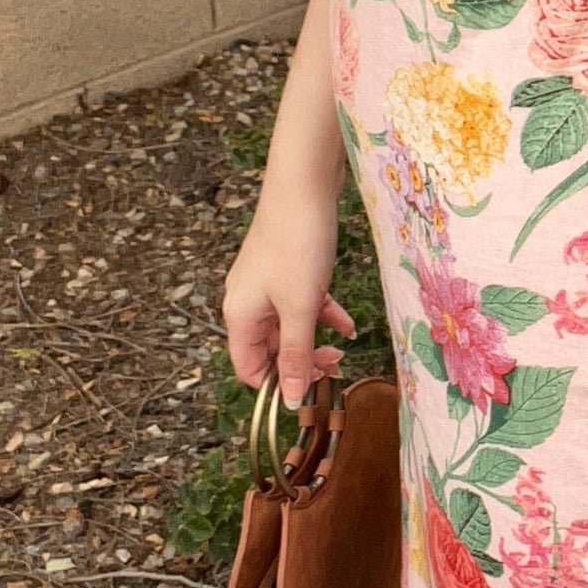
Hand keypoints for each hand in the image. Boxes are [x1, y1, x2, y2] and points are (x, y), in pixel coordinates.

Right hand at [222, 173, 356, 406]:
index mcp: (239, 315)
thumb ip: (296, 354)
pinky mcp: (285, 267)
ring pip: (288, 325)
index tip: (310, 393)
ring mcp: (266, 282)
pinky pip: (300, 302)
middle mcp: (246, 300)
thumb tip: (291, 400)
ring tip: (343, 349)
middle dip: (302, 362)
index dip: (277, 385)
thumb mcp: (300, 307)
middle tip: (335, 369)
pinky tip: (347, 322)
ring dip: (314, 340)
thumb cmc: (297, 245)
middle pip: (269, 348)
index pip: (249, 368)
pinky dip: (322, 313)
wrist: (304, 186)